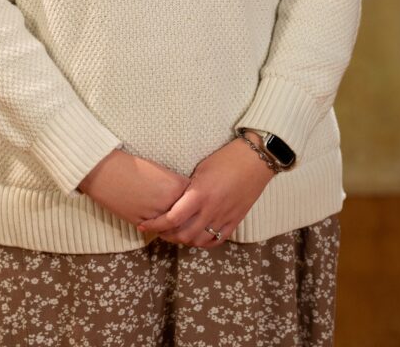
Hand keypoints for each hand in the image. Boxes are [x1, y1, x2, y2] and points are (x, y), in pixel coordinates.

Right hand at [76, 148, 190, 228]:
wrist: (105, 171)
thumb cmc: (131, 166)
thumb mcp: (159, 172)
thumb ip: (174, 186)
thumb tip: (184, 199)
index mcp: (176, 185)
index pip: (196, 200)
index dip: (194, 203)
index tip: (194, 203)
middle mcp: (170, 202)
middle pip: (188, 217)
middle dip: (188, 218)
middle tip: (189, 219)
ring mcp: (156, 215)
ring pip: (174, 228)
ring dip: (175, 227)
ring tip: (177, 225)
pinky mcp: (142, 224)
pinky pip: (157, 230)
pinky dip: (160, 229)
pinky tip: (160, 225)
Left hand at [135, 139, 274, 246]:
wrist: (256, 159)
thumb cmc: (227, 158)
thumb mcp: (201, 169)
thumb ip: (188, 188)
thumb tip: (175, 200)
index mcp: (200, 194)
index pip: (172, 218)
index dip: (155, 225)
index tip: (144, 224)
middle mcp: (211, 210)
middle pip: (183, 235)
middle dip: (167, 235)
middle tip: (158, 230)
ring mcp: (224, 218)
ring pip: (199, 241)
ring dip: (184, 240)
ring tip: (176, 234)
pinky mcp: (235, 221)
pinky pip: (217, 240)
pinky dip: (204, 242)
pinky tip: (197, 237)